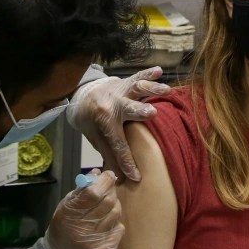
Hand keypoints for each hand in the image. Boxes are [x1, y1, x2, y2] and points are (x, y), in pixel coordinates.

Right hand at [44, 170, 123, 248]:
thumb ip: (82, 190)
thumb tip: (97, 172)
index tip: (108, 175)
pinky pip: (119, 228)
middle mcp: (81, 228)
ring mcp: (94, 242)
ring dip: (114, 207)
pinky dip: (115, 224)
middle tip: (108, 189)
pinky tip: (105, 226)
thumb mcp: (66, 205)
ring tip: (105, 209)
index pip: (93, 193)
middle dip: (111, 191)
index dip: (104, 181)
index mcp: (69, 213)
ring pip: (116, 214)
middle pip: (108, 202)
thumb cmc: (65, 226)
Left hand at [67, 67, 170, 181]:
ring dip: (151, 89)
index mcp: (104, 120)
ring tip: (166, 90)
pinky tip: (160, 70)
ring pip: (136, 88)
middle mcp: (113, 104)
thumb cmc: (90, 119)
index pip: (117, 144)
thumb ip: (108, 153)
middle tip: (151, 113)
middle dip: (139, 111)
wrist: (82, 94)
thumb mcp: (95, 137)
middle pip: (128, 108)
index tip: (136, 176)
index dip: (126, 161)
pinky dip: (149, 73)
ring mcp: (120, 90)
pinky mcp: (126, 82)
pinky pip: (138, 75)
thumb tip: (119, 177)